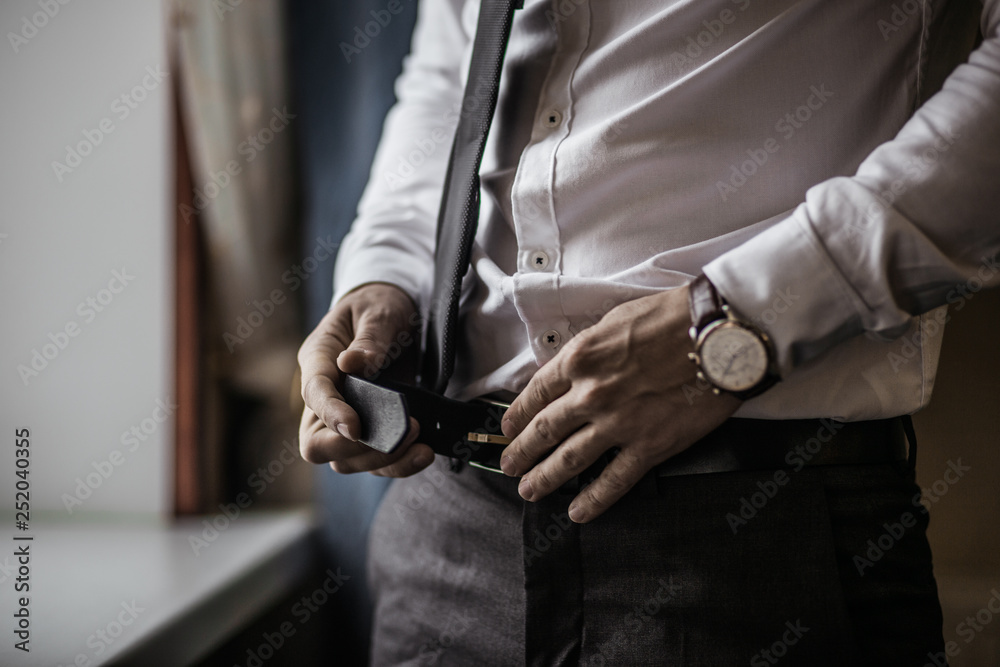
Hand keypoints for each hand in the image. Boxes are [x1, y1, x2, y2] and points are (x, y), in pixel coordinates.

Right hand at [297, 283, 433, 476]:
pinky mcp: (371, 429)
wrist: (394, 313)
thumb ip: (370, 338)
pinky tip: (424, 453)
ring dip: (382, 460)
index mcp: (318, 359)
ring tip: (420, 445)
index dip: (331, 414)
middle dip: (354, 449)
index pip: (314, 393)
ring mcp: (346, 417)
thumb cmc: (379, 306)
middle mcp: (326, 396)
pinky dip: (398, 464)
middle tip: (401, 435)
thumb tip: (352, 363)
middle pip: (317, 443)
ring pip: (346, 460)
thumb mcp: (379, 311)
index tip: (356, 427)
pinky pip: (375, 460)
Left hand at [498, 285, 740, 522]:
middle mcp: (590, 395)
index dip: (516, 415)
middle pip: (544, 430)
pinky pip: (614, 480)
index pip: (535, 394)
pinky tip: (578, 511)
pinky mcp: (649, 446)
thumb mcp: (613, 322)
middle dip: (521, 451)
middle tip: (509, 464)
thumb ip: (588, 351)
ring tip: (530, 490)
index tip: (508, 428)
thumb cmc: (671, 319)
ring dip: (544, 478)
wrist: (717, 334)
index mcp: (578, 360)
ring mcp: (618, 424)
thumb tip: (572, 368)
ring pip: (568, 460)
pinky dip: (593, 499)